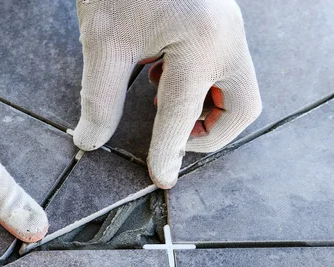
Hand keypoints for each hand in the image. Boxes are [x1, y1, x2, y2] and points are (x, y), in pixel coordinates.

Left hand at [73, 0, 261, 187]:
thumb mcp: (103, 40)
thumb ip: (99, 98)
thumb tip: (91, 140)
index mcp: (200, 40)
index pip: (184, 114)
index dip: (169, 152)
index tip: (162, 177)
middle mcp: (227, 35)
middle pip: (242, 108)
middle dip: (210, 133)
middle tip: (175, 135)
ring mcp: (230, 27)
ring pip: (240, 91)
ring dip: (208, 110)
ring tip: (163, 102)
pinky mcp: (221, 23)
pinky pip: (227, 70)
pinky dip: (203, 87)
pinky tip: (166, 76)